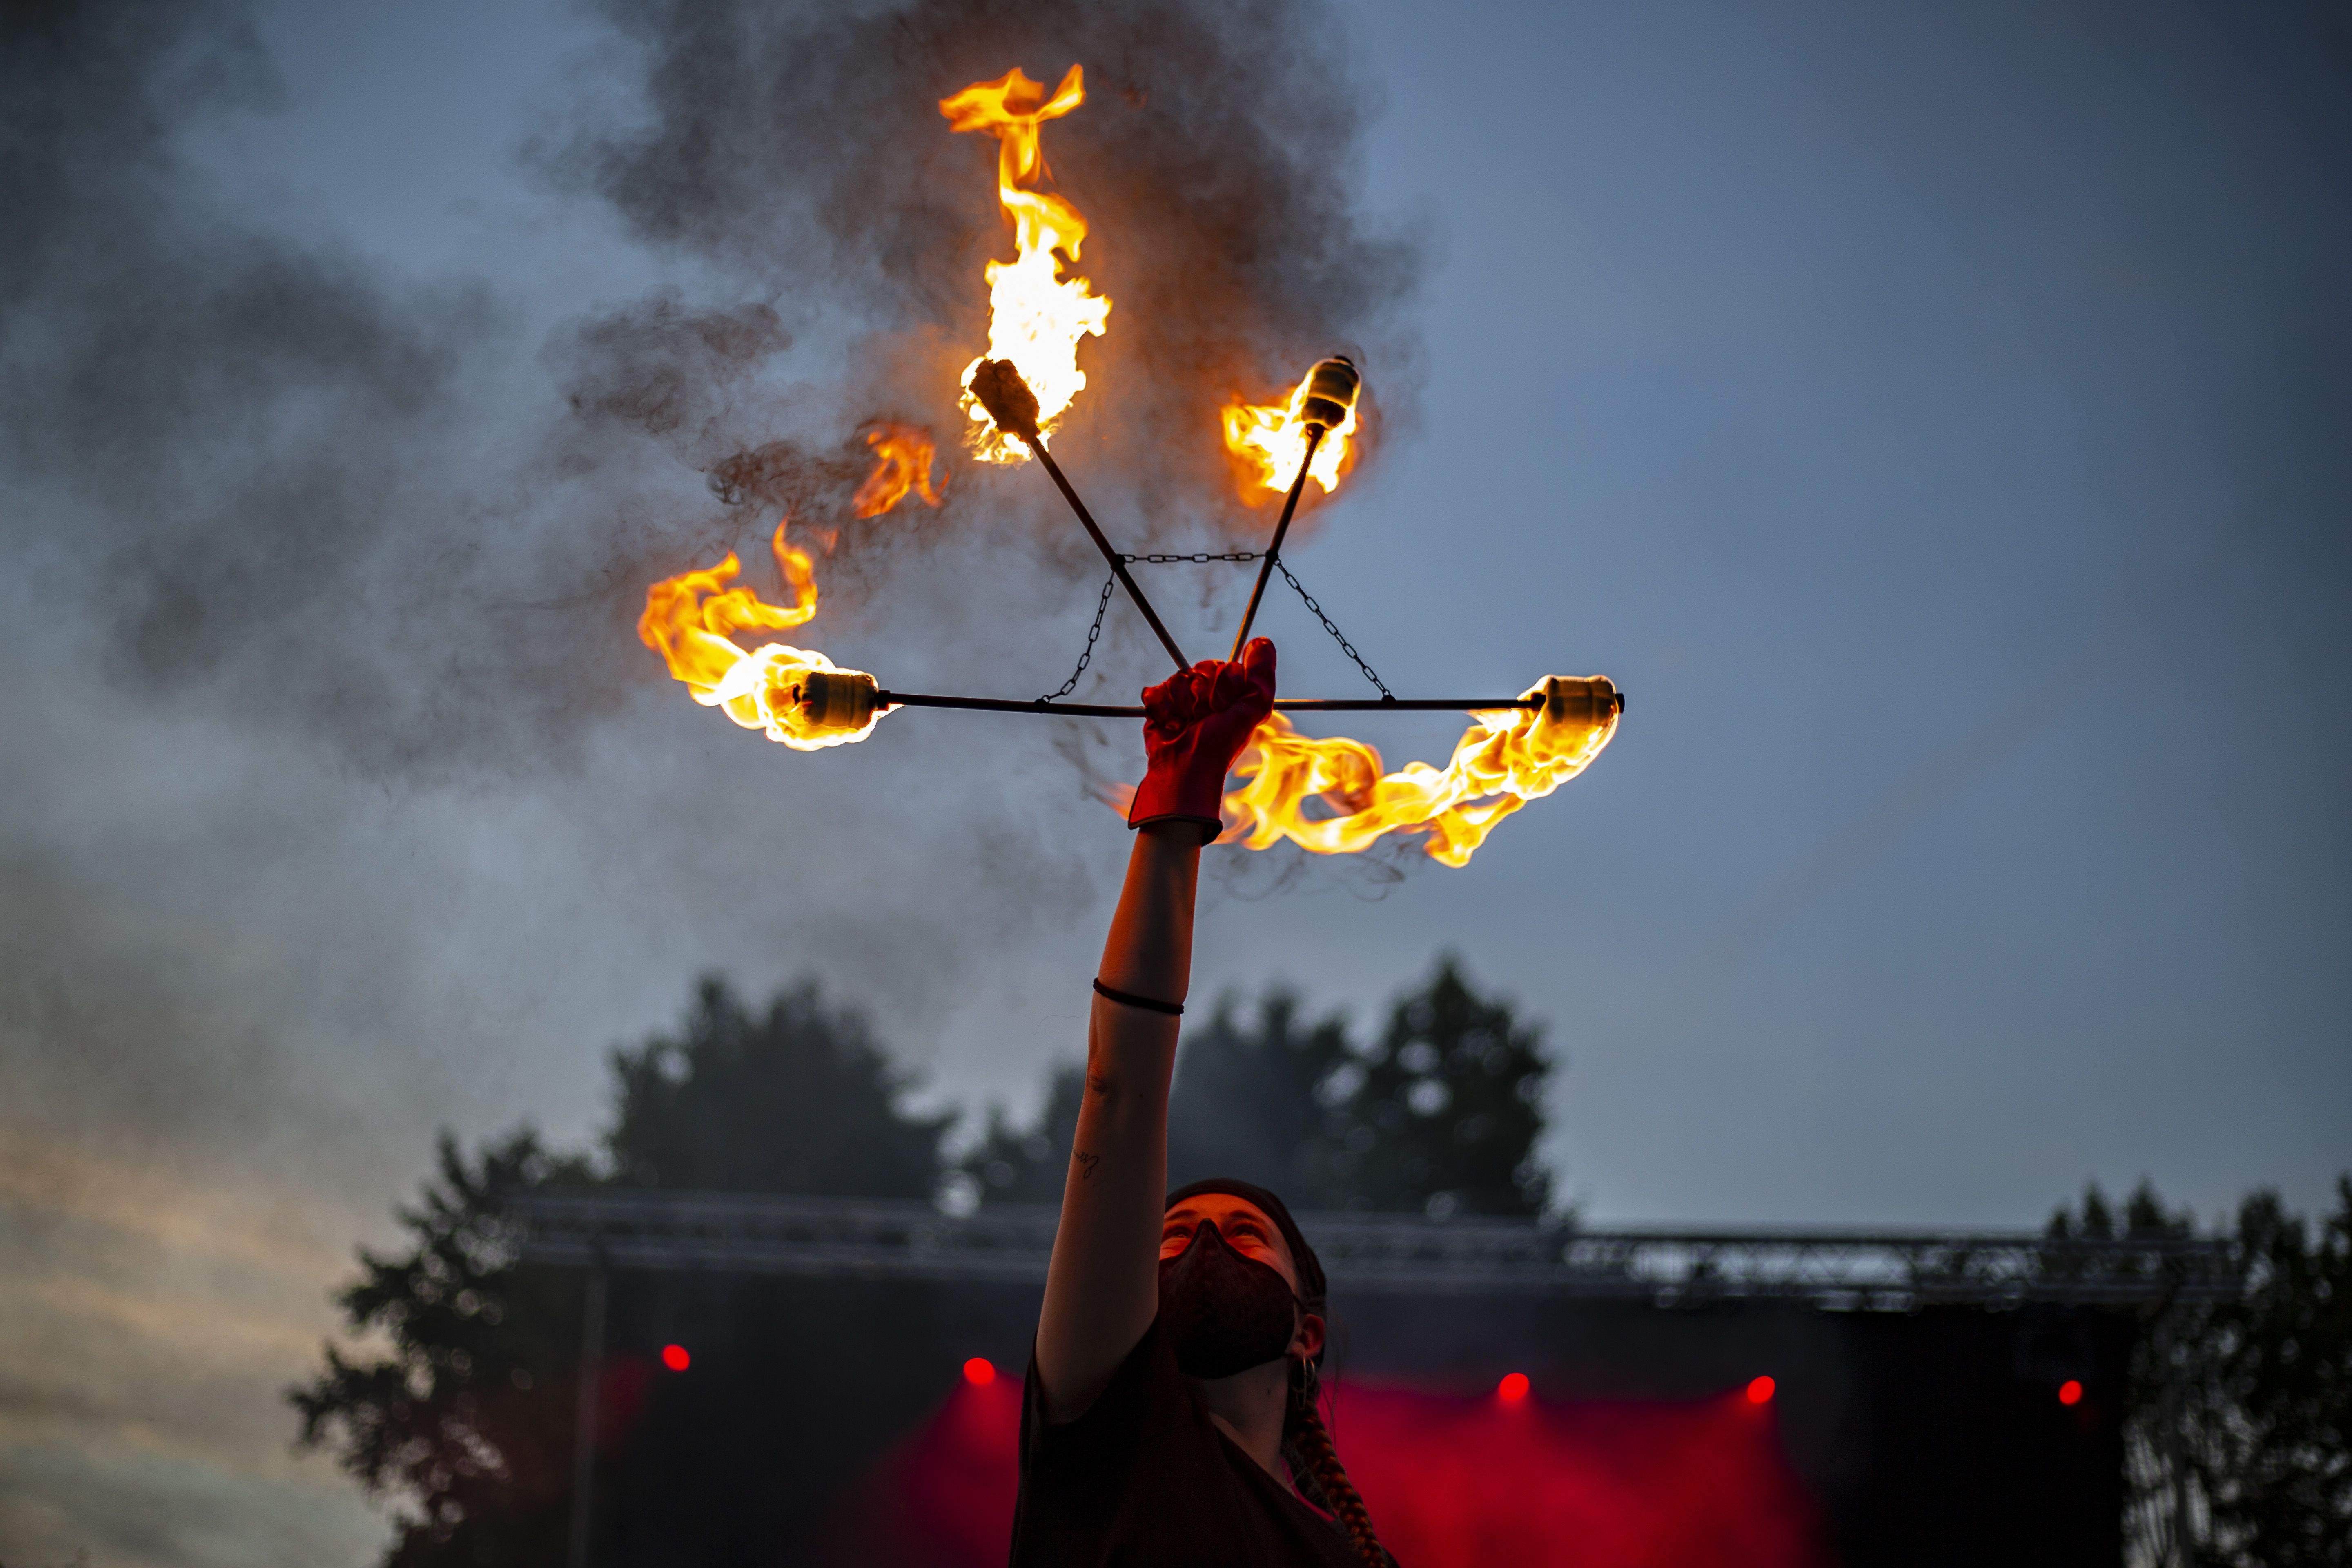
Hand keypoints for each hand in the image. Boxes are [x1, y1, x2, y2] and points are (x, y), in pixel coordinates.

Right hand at [1128, 639, 1276, 840]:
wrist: (1183, 766)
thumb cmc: (1219, 744)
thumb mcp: (1253, 708)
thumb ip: (1261, 674)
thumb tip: (1262, 642)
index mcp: (1234, 693)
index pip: (1226, 666)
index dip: (1223, 685)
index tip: (1223, 707)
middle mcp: (1211, 693)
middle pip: (1202, 668)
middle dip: (1202, 694)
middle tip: (1204, 717)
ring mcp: (1185, 697)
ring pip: (1179, 677)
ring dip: (1182, 703)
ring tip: (1186, 723)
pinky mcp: (1162, 703)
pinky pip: (1158, 688)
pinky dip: (1163, 707)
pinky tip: (1170, 723)